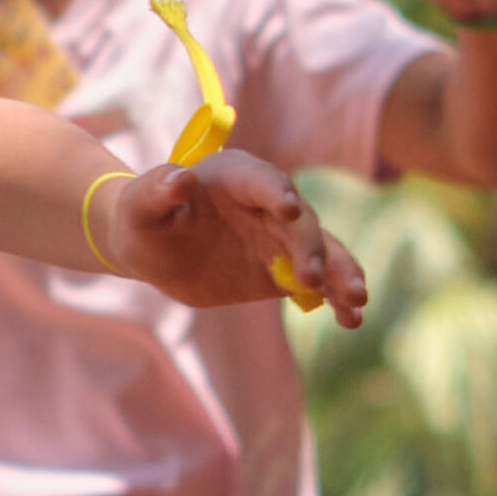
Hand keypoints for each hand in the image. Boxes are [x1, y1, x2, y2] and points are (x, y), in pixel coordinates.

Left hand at [101, 151, 373, 325]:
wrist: (156, 250)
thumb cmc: (143, 220)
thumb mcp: (140, 208)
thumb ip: (157, 191)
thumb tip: (179, 180)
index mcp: (236, 175)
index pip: (262, 180)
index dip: (277, 193)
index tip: (289, 210)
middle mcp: (269, 201)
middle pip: (301, 222)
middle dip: (311, 248)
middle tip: (312, 278)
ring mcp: (282, 236)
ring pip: (322, 251)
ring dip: (341, 273)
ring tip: (356, 300)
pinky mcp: (286, 269)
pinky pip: (320, 282)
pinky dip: (337, 298)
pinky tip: (352, 320)